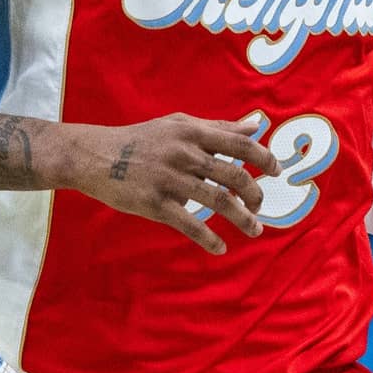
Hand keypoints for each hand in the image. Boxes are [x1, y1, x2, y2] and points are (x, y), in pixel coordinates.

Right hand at [67, 114, 281, 253]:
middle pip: (233, 175)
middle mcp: (184, 154)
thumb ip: (218, 127)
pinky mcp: (155, 203)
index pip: (239, 143)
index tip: (277, 171)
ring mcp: (169, 179)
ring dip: (242, 218)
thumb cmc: (142, 139)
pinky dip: (209, 239)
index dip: (264, 157)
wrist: (95, 156)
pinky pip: (190, 224)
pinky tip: (221, 248)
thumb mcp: (179, 125)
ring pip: (217, 201)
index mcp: (192, 132)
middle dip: (254, 193)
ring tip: (255, 229)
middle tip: (260, 205)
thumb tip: (254, 125)